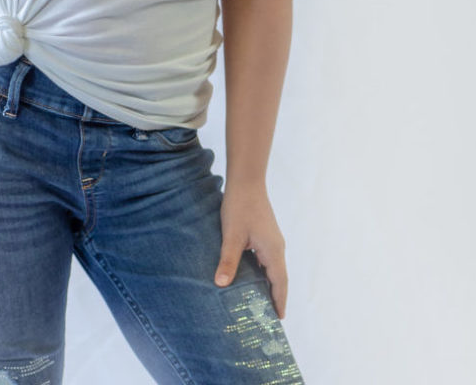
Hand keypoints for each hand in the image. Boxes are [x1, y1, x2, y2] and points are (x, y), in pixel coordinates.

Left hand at [214, 182, 287, 318]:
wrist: (246, 180)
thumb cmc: (240, 207)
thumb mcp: (231, 236)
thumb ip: (228, 261)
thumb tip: (221, 284)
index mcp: (273, 251)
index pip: (280, 283)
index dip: (279, 301)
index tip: (278, 319)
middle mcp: (277, 247)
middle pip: (278, 277)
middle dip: (274, 296)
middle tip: (266, 317)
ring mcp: (272, 239)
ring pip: (271, 268)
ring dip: (267, 284)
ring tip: (258, 301)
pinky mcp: (264, 233)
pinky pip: (266, 258)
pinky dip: (261, 271)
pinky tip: (249, 276)